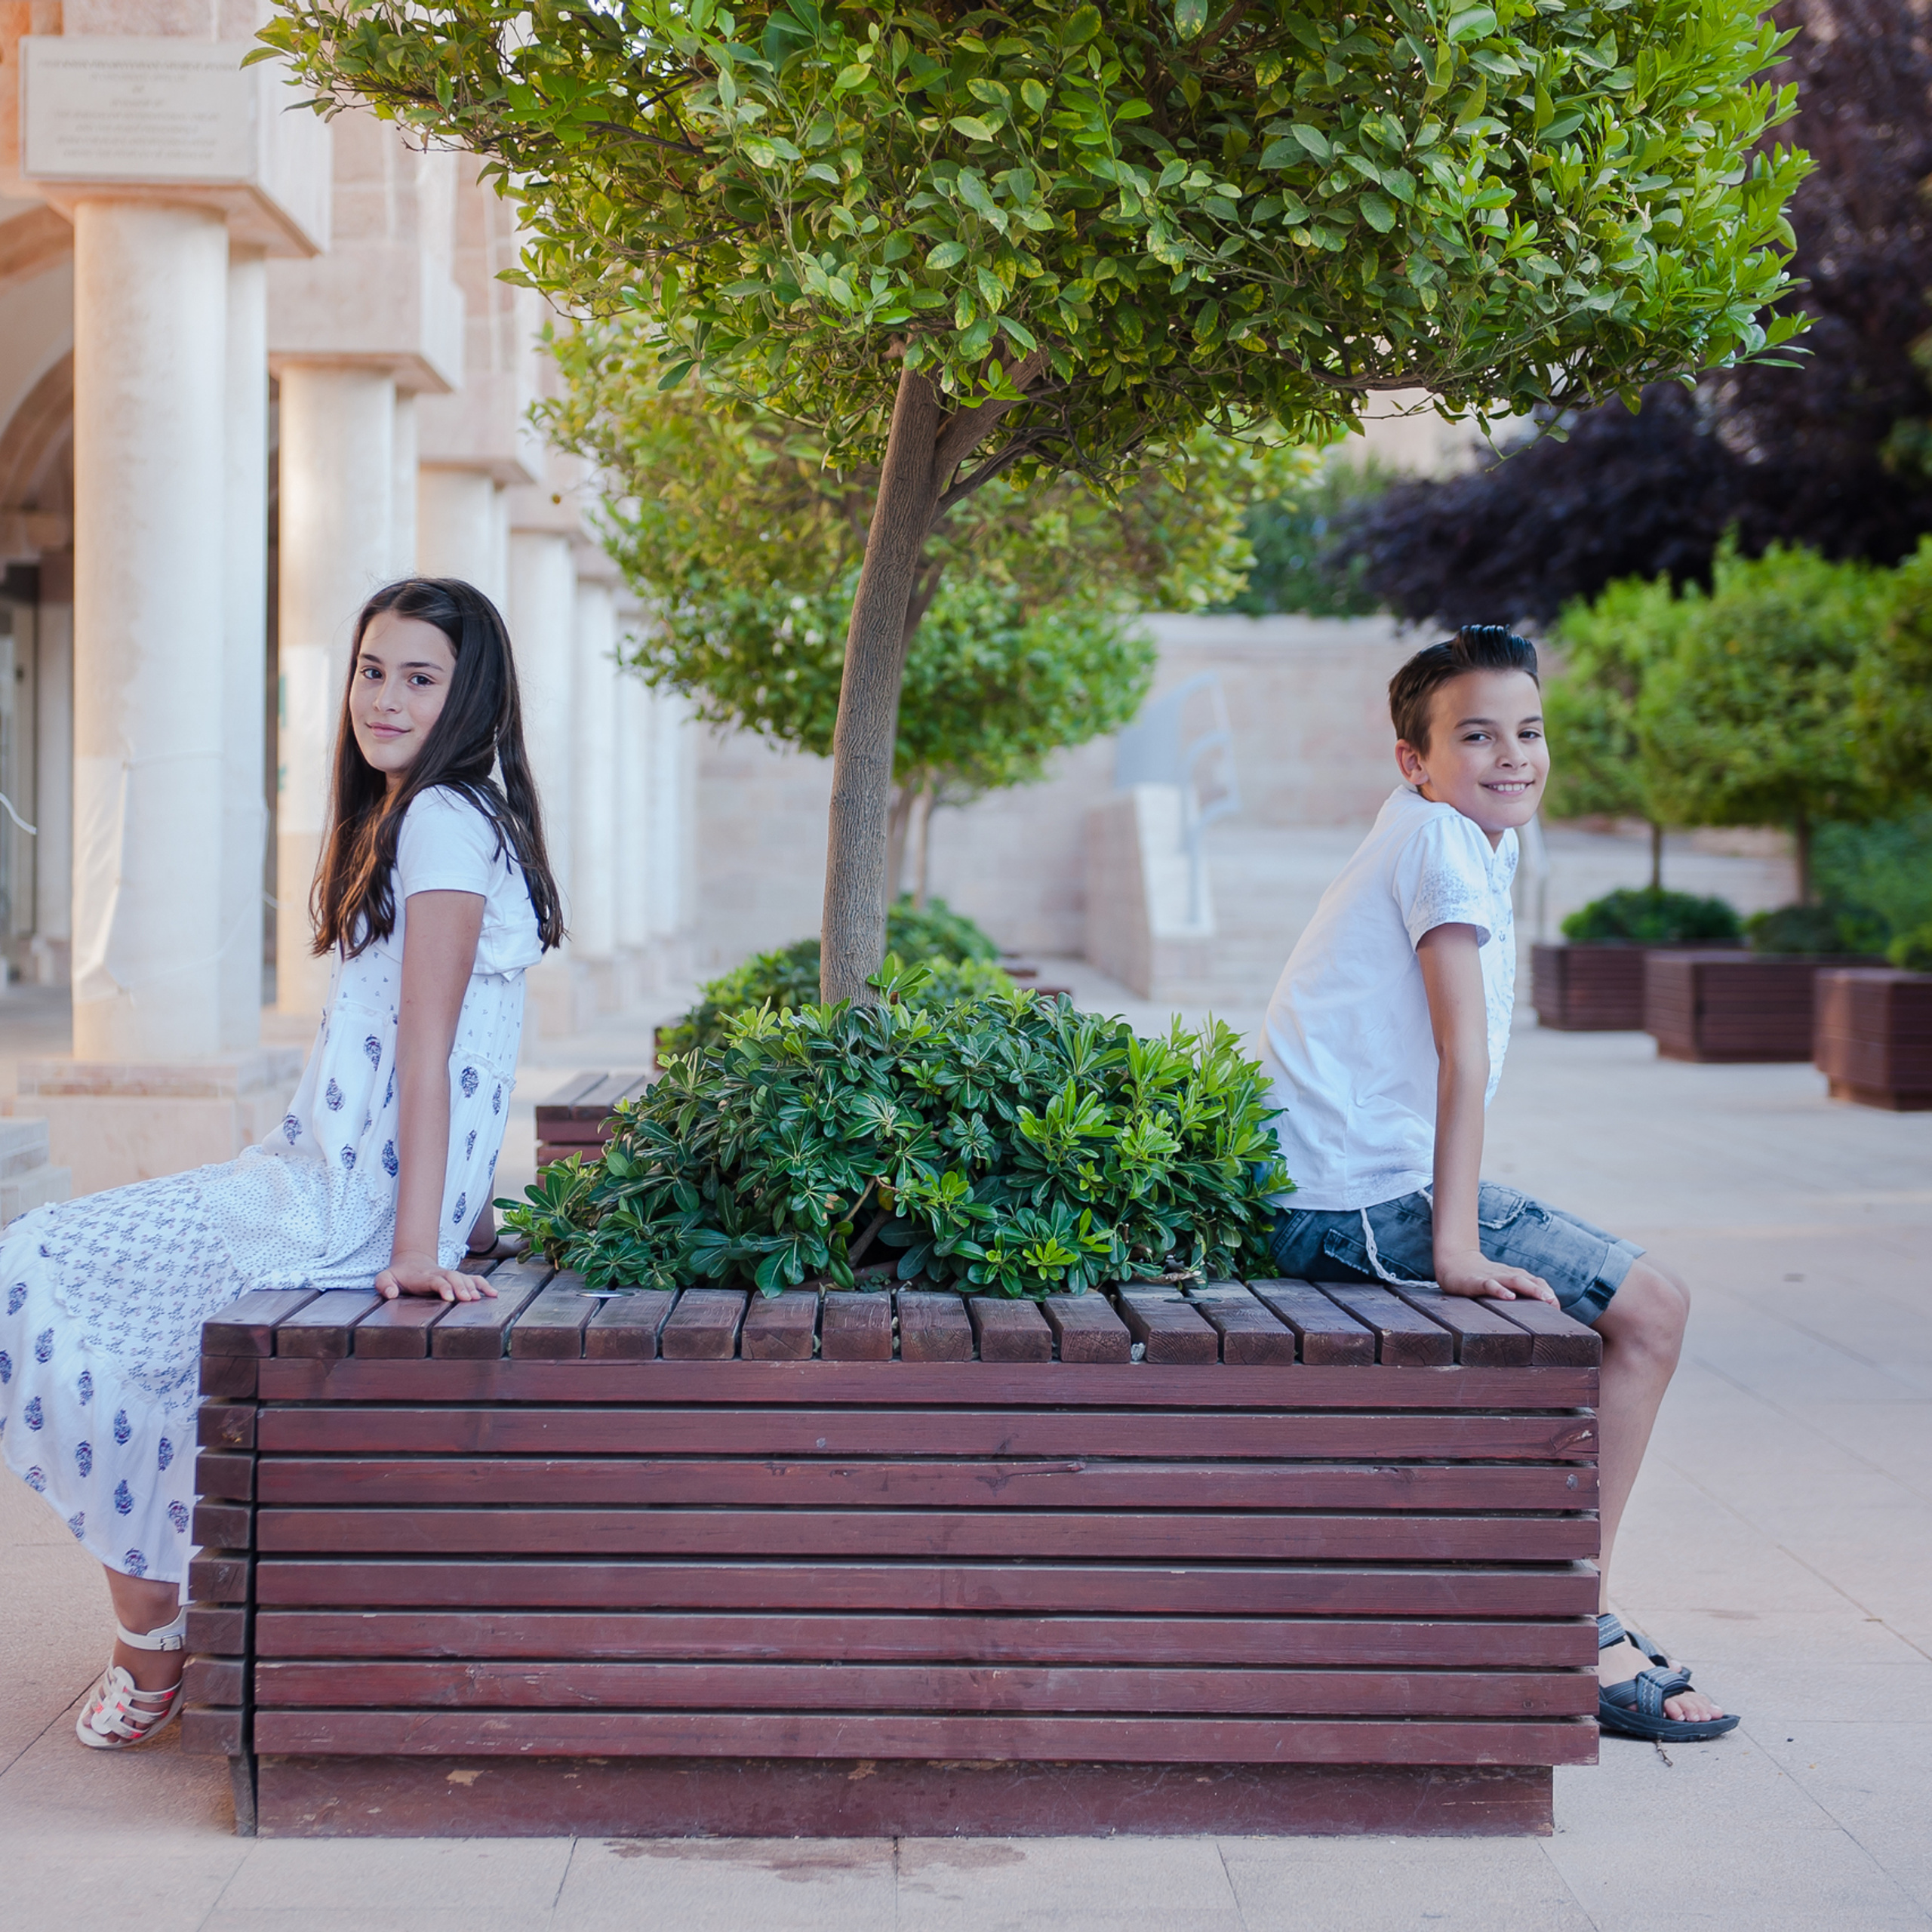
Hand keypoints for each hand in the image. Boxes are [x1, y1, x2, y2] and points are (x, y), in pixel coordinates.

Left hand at [375, 1249, 496, 1301]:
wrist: (410, 1262)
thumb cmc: (397, 1275)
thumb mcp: (384, 1278)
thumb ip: (384, 1285)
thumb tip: (392, 1293)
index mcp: (423, 1276)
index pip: (436, 1280)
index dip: (444, 1287)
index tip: (450, 1297)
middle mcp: (440, 1274)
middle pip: (454, 1278)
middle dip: (462, 1288)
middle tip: (468, 1299)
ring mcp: (450, 1275)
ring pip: (465, 1278)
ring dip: (474, 1287)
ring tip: (480, 1298)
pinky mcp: (457, 1278)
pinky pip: (474, 1279)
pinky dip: (484, 1285)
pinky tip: (494, 1294)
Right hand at [1434, 1250, 1557, 1302]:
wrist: (1454, 1261)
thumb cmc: (1482, 1276)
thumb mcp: (1503, 1282)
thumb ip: (1519, 1291)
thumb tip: (1539, 1308)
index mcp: (1515, 1276)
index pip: (1537, 1282)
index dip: (1549, 1294)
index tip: (1558, 1309)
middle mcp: (1506, 1275)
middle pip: (1530, 1281)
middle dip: (1544, 1292)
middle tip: (1556, 1304)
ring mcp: (1492, 1277)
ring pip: (1514, 1281)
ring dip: (1531, 1289)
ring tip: (1544, 1298)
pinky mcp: (1476, 1281)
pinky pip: (1490, 1284)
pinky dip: (1500, 1290)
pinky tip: (1509, 1296)